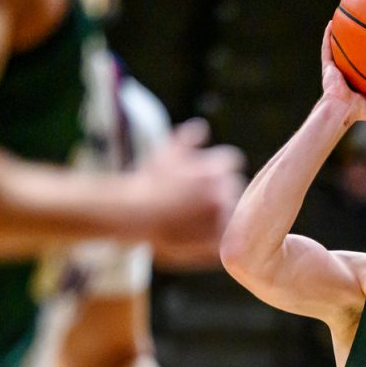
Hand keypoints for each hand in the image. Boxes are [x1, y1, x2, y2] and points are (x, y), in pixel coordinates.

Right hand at [135, 119, 245, 267]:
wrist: (133, 214)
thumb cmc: (147, 181)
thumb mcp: (166, 154)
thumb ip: (188, 139)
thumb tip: (202, 126)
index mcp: (217, 169)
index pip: (231, 162)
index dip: (217, 168)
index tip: (201, 175)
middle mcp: (223, 192)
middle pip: (233, 187)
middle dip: (219, 190)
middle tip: (193, 197)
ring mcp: (220, 217)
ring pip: (230, 213)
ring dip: (219, 212)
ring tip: (192, 215)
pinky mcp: (215, 239)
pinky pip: (225, 238)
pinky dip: (216, 236)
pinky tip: (196, 232)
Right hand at [320, 23, 365, 123]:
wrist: (342, 110)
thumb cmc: (361, 111)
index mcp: (359, 83)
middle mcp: (347, 73)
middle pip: (354, 54)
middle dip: (359, 41)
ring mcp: (336, 69)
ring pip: (339, 47)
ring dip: (341, 34)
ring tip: (347, 19)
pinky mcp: (327, 66)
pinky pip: (327, 47)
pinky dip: (328, 35)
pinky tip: (331, 23)